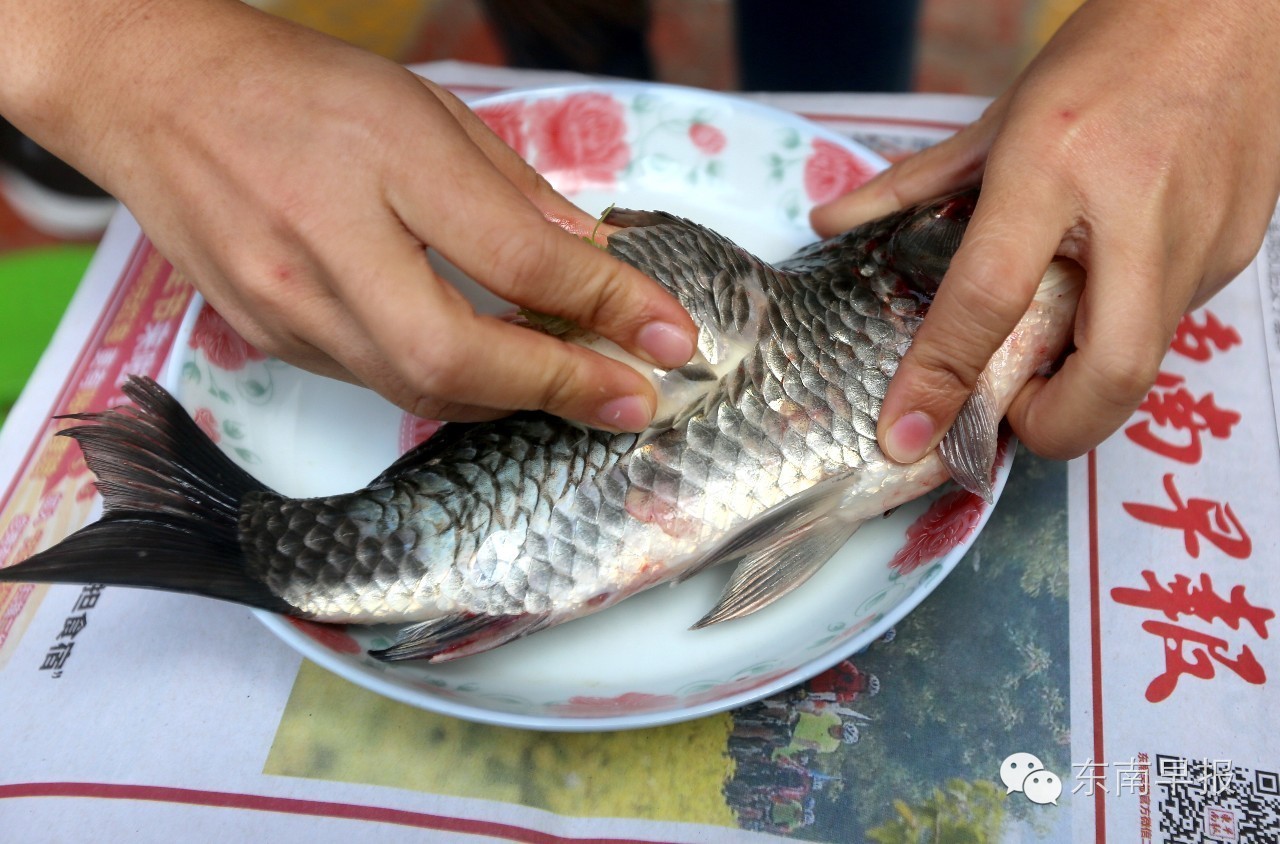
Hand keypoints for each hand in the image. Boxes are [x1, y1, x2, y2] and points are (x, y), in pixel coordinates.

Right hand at [0, 0, 695, 430]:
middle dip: (560, 389)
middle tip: (632, 397)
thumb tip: (592, 260)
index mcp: (380, 162)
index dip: (610, 307)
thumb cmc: (298, 88)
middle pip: (457, 359)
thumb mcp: (425, 111)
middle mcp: (322, 247)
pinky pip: (375, 384)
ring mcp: (284, 305)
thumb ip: (512, 193)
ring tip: (571, 386)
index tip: (672, 338)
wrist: (153, 94)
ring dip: (509, 398)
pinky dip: (446, 388)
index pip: (519, 260)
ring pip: (417, 390)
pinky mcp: (266, 338)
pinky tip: (485, 372)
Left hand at [811, 0, 1279, 459]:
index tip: (904, 434)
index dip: (940, 379)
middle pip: (1108, 374)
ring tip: (1049, 341)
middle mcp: (1137, 208)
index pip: (988, 298)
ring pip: (1145, 359)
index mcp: (1056, 162)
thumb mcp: (1002, 111)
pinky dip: (1125, 329)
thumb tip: (831, 222)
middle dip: (1053, 428)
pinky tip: (1104, 288)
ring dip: (1087, 377)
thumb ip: (915, 182)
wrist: (1240, 8)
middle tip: (1010, 414)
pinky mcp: (1240, 248)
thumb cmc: (1113, 49)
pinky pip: (1173, 323)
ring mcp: (1203, 235)